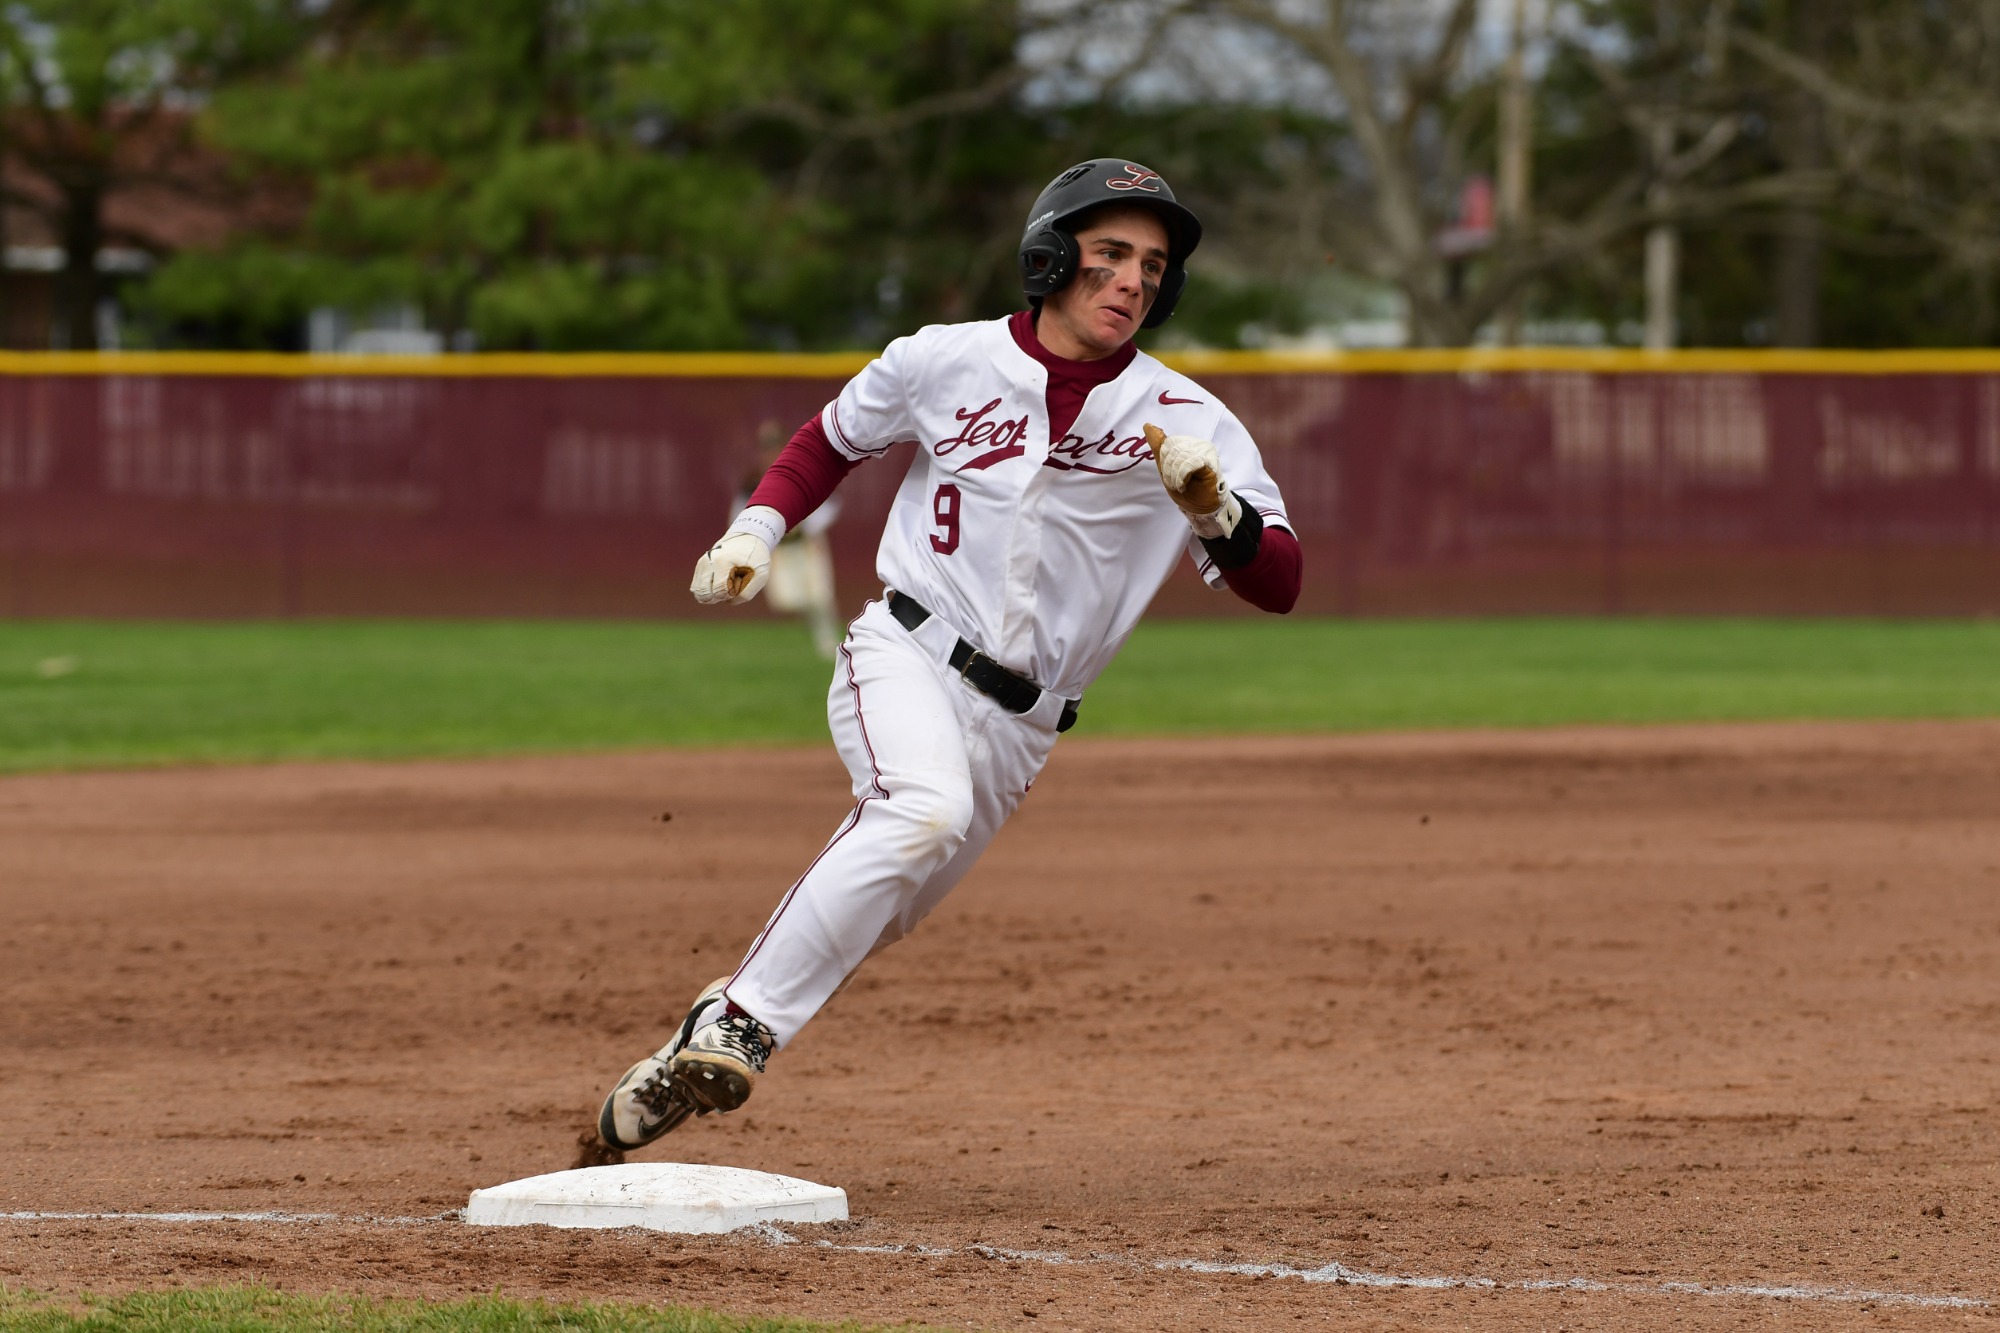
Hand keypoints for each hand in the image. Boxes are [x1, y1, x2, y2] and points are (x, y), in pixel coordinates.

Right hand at [690, 531, 770, 604]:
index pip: (719, 592)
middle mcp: (708, 562)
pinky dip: (708, 590)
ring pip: (698, 592)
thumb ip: (747, 594)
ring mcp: (702, 563)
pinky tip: (720, 582)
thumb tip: (727, 602)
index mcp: (722, 562)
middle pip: (704, 594)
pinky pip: (697, 587)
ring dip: (712, 594)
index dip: (731, 594)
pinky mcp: (700, 566)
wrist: (748, 537)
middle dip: (719, 597)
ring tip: (726, 583)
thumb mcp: (761, 576)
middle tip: (732, 584)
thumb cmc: (756, 557)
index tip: (740, 582)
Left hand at [1144, 423, 1240, 538]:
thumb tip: (1147, 425)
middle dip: (1168, 469)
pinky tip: (1184, 484)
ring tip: (1180, 485)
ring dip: (1175, 475)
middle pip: (1171, 447)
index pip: (1166, 443)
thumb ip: (1158, 447)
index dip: (1164, 461)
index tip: (1169, 476)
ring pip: (1179, 455)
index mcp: (1186, 443)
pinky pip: (1189, 463)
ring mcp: (1205, 451)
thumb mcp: (1166, 467)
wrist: (1201, 507)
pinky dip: (1182, 476)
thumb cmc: (1186, 488)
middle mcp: (1197, 444)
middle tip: (1175, 483)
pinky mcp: (1210, 460)